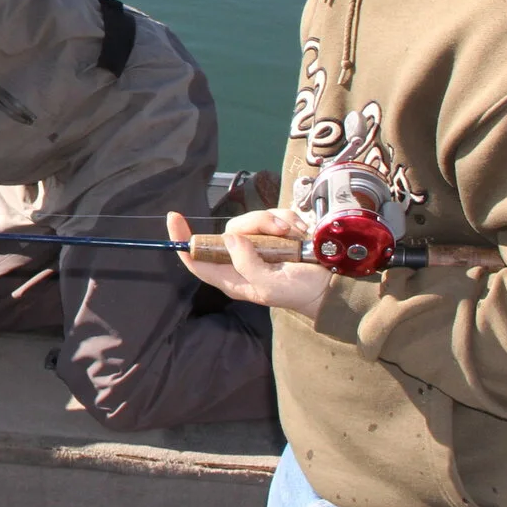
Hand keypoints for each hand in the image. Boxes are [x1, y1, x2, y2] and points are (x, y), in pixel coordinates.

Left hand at [172, 208, 331, 316]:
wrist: (332, 284)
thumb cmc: (299, 292)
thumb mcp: (270, 286)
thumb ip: (248, 265)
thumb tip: (230, 238)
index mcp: (232, 277)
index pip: (198, 260)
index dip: (183, 240)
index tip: (174, 218)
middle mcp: (241, 259)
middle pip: (229, 230)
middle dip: (254, 224)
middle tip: (279, 229)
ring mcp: (258, 244)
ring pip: (252, 219)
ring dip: (275, 222)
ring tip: (293, 234)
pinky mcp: (276, 232)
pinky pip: (273, 214)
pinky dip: (287, 219)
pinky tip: (299, 231)